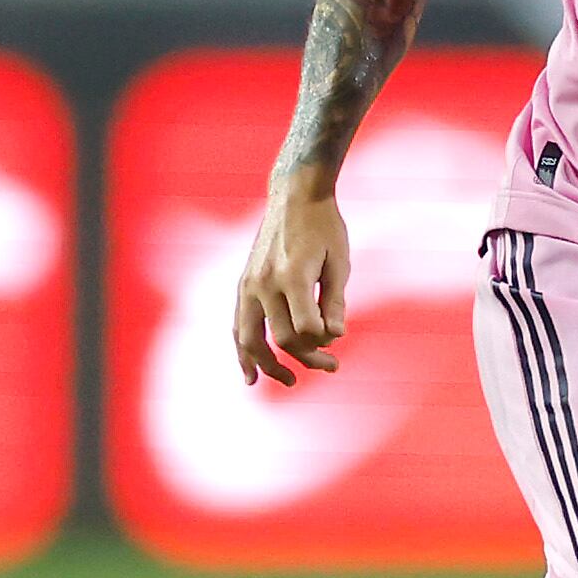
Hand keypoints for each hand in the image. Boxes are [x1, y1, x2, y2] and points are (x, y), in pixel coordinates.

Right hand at [233, 181, 350, 386]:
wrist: (294, 195)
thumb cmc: (325, 227)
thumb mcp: (339, 261)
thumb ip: (334, 300)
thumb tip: (334, 337)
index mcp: (292, 275)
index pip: (305, 328)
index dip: (323, 341)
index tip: (337, 336)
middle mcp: (264, 283)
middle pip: (281, 338)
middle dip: (307, 357)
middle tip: (332, 366)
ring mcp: (248, 284)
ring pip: (249, 339)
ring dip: (269, 366)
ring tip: (290, 381)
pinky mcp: (243, 284)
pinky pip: (237, 326)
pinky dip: (242, 352)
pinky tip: (251, 377)